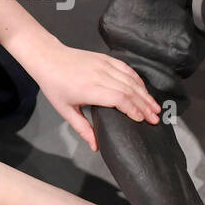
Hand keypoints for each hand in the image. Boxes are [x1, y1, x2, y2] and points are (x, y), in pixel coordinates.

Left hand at [23, 38, 160, 151]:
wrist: (48, 58)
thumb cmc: (55, 85)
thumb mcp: (65, 110)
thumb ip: (82, 128)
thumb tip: (95, 146)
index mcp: (90, 90)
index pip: (119, 99)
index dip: (133, 109)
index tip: (142, 120)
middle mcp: (100, 76)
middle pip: (129, 91)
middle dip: (145, 105)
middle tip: (155, 118)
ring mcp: (104, 65)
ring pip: (131, 80)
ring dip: (145, 94)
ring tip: (155, 107)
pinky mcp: (105, 58)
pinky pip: (126, 69)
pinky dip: (137, 80)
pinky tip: (144, 89)